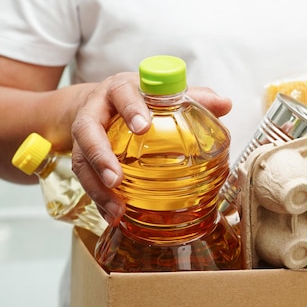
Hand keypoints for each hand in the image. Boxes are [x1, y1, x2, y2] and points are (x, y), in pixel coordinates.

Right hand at [71, 72, 231, 224]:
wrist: (100, 103)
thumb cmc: (138, 98)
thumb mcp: (163, 93)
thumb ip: (195, 97)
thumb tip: (225, 104)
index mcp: (119, 90)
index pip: (122, 94)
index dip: (131, 109)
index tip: (142, 127)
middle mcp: (96, 110)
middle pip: (88, 130)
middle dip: (100, 156)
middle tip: (117, 179)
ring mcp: (85, 135)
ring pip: (82, 160)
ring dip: (97, 187)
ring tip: (116, 208)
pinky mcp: (81, 156)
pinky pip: (84, 179)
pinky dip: (98, 199)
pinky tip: (112, 215)